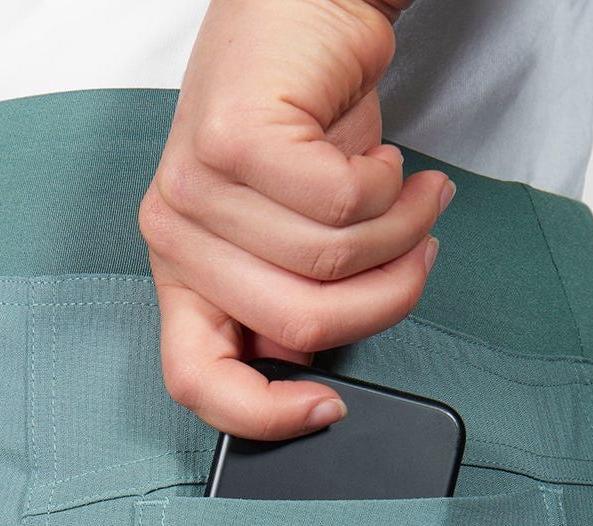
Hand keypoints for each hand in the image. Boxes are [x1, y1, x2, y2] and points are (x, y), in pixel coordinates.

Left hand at [139, 0, 452, 439]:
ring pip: (332, 261)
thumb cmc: (306, 128)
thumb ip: (290, 306)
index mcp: (184, 277)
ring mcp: (195, 186)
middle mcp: (175, 236)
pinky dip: (391, 184)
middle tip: (417, 255)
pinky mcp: (234, 138)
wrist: (306, 15)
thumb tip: (323, 380)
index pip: (196, 382)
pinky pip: (344, 203)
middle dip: (386, 296)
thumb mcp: (292, 238)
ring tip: (412, 197)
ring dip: (401, 231)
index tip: (331, 409)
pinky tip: (384, 157)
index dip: (267, 418)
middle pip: (301, 325)